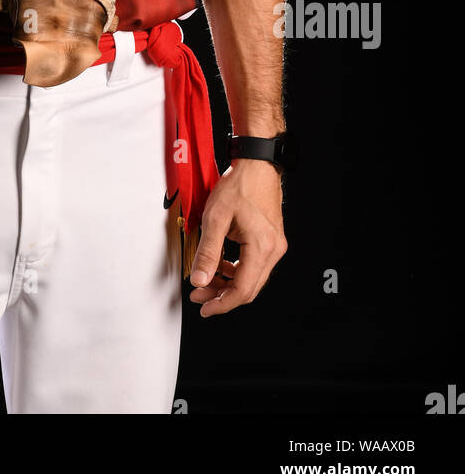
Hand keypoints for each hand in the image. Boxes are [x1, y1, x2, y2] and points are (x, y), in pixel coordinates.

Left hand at [188, 160, 286, 316]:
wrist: (257, 164)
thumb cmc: (239, 185)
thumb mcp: (215, 218)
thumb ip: (207, 252)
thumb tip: (199, 280)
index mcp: (262, 246)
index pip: (243, 289)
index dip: (222, 303)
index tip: (204, 308)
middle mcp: (274, 250)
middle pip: (249, 288)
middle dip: (222, 296)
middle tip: (199, 296)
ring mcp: (275, 246)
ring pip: (252, 278)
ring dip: (228, 283)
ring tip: (206, 281)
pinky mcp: (271, 240)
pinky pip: (254, 265)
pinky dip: (236, 270)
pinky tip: (221, 266)